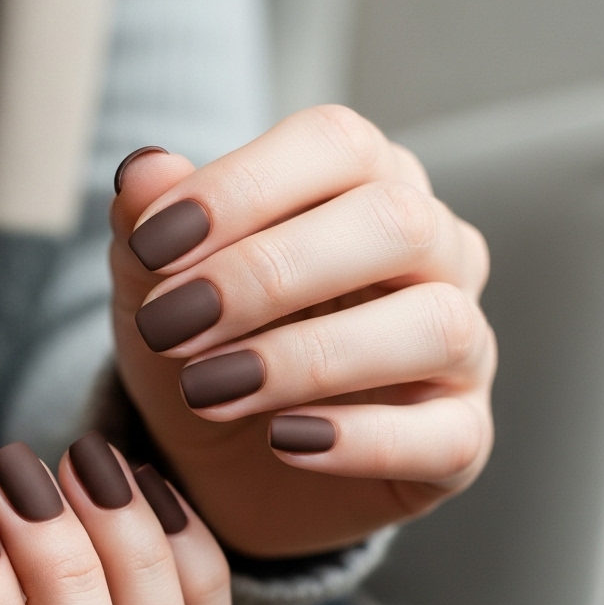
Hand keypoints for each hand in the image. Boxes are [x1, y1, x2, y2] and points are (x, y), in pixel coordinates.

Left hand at [111, 106, 495, 556]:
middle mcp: (432, 252)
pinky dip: (362, 440)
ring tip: (208, 392)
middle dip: (269, 274)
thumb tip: (143, 170)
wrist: (220, 459)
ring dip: (308, 359)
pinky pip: (446, 435)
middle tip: (170, 327)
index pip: (335, 144)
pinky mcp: (459, 434)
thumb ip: (148, 227)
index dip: (242, 188)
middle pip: (396, 224)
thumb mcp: (156, 288)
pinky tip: (283, 442)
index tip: (151, 246)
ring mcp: (461, 346)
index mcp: (364, 184)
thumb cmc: (201, 347)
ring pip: (435, 327)